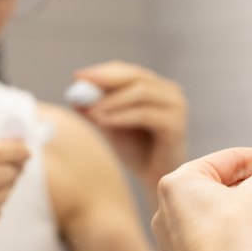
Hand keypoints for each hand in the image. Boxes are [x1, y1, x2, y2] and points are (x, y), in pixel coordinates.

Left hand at [72, 61, 187, 199]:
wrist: (156, 179)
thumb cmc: (136, 152)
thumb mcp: (112, 126)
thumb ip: (97, 109)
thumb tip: (74, 94)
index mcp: (154, 87)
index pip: (127, 71)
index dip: (102, 72)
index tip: (78, 76)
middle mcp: (168, 91)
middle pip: (136, 76)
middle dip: (106, 79)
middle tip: (82, 85)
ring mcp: (176, 105)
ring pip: (141, 91)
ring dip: (112, 100)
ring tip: (90, 110)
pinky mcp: (176, 124)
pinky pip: (145, 114)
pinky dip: (122, 116)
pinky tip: (102, 122)